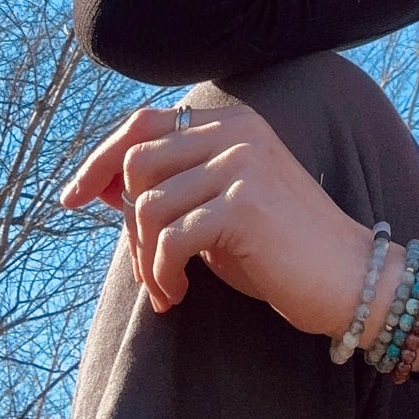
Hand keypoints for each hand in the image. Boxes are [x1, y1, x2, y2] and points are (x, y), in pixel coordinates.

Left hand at [60, 103, 374, 340]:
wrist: (348, 277)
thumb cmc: (279, 248)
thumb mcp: (219, 206)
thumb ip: (173, 186)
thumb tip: (97, 183)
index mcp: (230, 122)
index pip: (142, 123)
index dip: (99, 158)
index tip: (71, 197)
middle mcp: (236, 131)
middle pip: (136, 163)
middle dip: (126, 223)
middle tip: (149, 268)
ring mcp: (241, 163)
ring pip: (146, 204)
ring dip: (145, 258)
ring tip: (166, 287)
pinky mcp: (244, 205)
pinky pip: (169, 238)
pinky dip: (161, 274)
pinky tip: (177, 296)